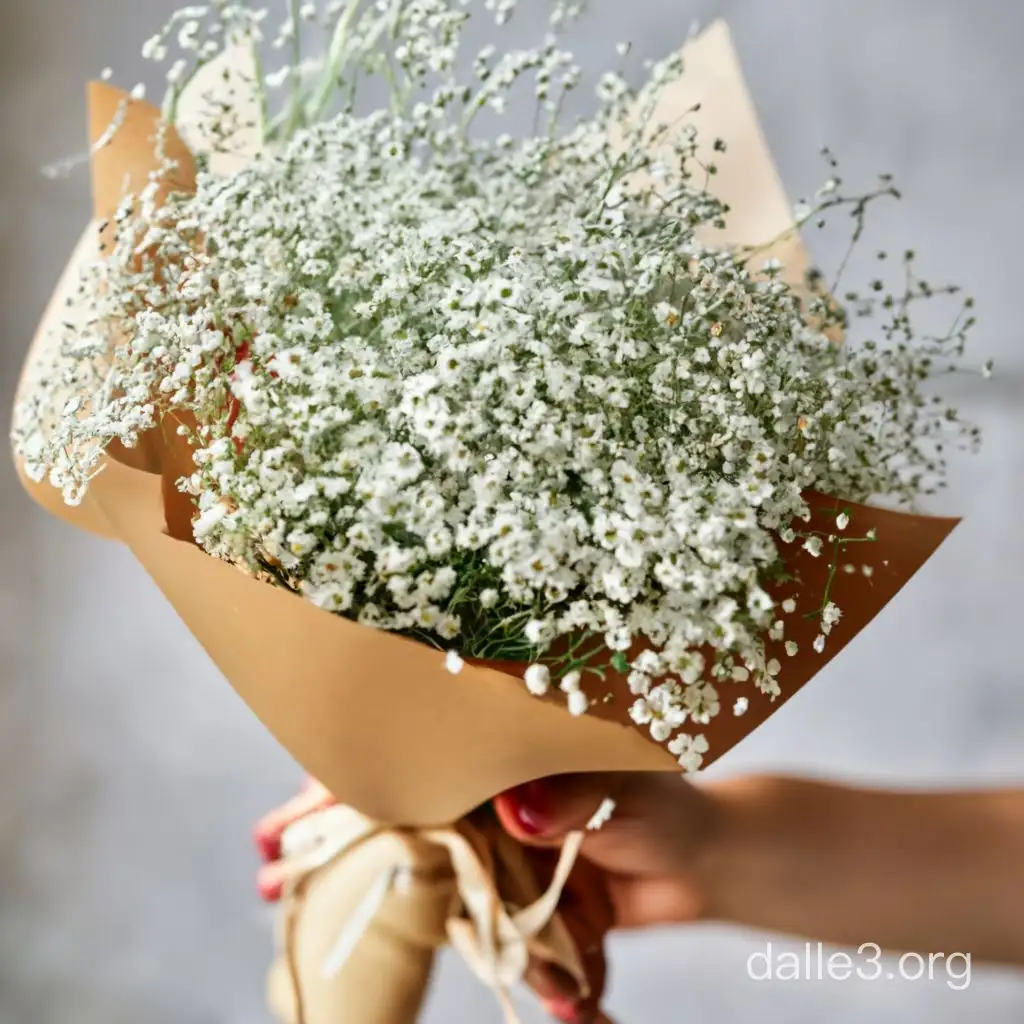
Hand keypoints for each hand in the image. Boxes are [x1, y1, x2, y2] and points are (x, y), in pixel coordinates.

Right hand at [251, 773, 715, 1022]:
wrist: (708, 861)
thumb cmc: (671, 807)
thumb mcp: (630, 793)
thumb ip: (575, 797)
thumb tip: (516, 809)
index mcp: (503, 758)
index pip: (412, 765)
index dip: (346, 790)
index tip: (285, 825)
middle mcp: (491, 799)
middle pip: (397, 817)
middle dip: (331, 845)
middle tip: (271, 877)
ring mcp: (502, 851)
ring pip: (431, 878)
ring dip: (386, 905)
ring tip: (324, 925)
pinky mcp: (524, 899)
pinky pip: (492, 931)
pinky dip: (498, 962)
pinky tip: (502, 982)